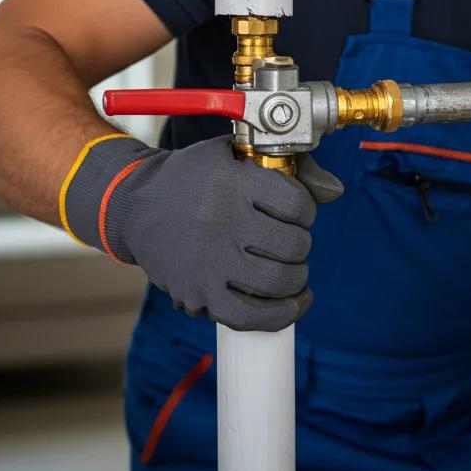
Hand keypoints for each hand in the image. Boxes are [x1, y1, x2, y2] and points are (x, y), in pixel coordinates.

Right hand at [61, 134, 342, 330]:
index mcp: (233, 183)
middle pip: (292, 245)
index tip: (298, 210)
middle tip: (291, 240)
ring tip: (292, 268)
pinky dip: (281, 314)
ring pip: (278, 281)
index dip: (307, 208)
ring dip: (296, 277)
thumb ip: (289, 166)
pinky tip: (294, 301)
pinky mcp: (199, 294)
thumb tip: (336, 191)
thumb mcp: (235, 153)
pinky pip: (251, 316)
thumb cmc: (193, 176)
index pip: (297, 204)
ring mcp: (210, 262)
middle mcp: (223, 223)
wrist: (134, 205)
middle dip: (301, 243)